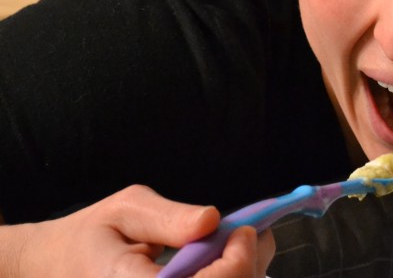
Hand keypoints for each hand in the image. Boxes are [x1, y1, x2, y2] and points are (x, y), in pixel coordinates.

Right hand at [2, 184, 273, 277]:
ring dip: (242, 275)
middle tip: (248, 236)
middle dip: (246, 268)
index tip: (243, 231)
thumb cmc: (92, 237)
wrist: (54, 269)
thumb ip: (169, 218)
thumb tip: (211, 220)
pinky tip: (225, 266)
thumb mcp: (126, 211)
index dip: (236, 264)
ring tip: (237, 248)